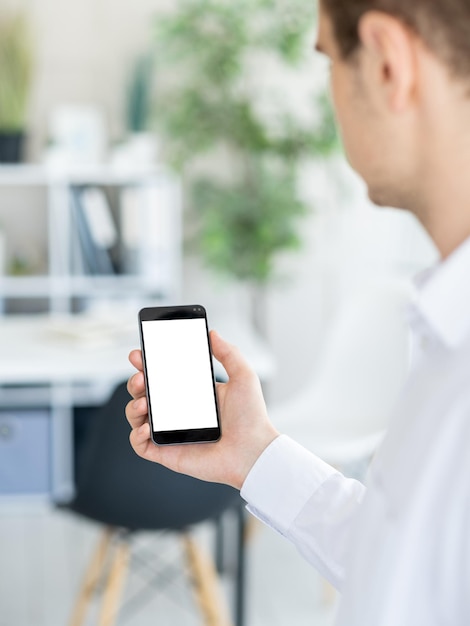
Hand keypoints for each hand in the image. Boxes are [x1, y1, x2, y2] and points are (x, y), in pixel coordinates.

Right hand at [126, 330, 278, 489]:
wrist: (253, 451)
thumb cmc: (251, 418)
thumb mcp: (243, 376)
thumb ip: (228, 353)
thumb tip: (212, 333)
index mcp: (192, 393)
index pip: (162, 376)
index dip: (146, 365)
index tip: (139, 355)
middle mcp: (178, 412)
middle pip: (143, 393)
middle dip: (135, 381)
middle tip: (141, 377)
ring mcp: (171, 432)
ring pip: (137, 416)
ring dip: (133, 406)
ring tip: (144, 402)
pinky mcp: (167, 453)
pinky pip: (140, 445)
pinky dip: (136, 435)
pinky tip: (147, 427)